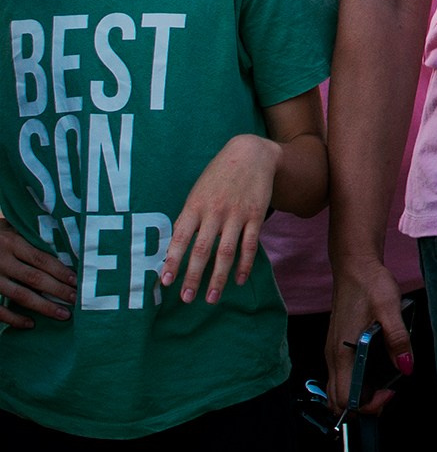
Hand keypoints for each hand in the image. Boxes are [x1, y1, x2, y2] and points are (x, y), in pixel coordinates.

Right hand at [0, 217, 74, 326]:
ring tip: (63, 315)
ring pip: (19, 295)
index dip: (60, 271)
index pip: (41, 259)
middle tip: (77, 300)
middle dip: (58, 290)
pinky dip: (13, 318)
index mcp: (11, 242)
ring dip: (43, 306)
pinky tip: (30, 324)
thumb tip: (62, 248)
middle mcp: (0, 260)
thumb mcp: (8, 228)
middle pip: (34, 278)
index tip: (77, 281)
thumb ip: (28, 237)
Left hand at [162, 134, 280, 304]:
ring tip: (211, 297)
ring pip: (227, 251)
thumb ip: (188, 218)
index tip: (166, 281)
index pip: (180, 238)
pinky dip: (245, 264)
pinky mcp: (256, 215)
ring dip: (218, 277)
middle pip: (203, 249)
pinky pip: (250, 244)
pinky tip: (239, 280)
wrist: (251, 154)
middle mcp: (215, 211)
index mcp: (195, 205)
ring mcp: (237, 214)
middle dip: (194, 276)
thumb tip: (173, 248)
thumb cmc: (218, 176)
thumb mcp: (197, 192)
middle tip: (186, 298)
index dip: (172, 260)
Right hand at [325, 257, 414, 414]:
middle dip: (363, 405)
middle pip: (338, 400)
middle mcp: (333, 357)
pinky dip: (357, 382)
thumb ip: (397, 339)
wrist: (355, 267)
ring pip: (339, 389)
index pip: (345, 399)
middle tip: (387, 393)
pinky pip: (343, 375)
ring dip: (360, 394)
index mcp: (342, 354)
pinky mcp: (338, 347)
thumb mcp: (390, 309)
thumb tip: (406, 366)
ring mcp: (333, 353)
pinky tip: (376, 370)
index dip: (367, 404)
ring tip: (385, 384)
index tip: (388, 393)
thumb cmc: (370, 284)